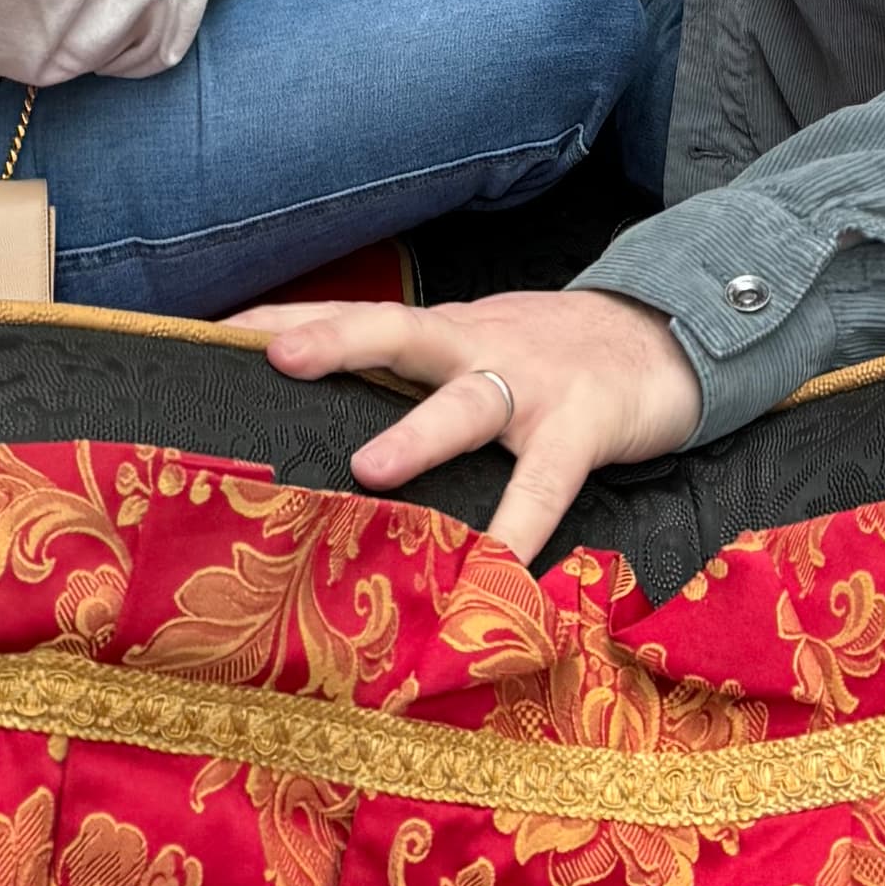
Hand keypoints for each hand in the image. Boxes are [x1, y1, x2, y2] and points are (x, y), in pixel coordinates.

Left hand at [228, 283, 699, 555]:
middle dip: (336, 339)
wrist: (670, 336)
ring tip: (369, 468)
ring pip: (467, 401)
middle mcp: (479, 344)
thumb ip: (418, 380)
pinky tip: (502, 571)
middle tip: (275, 357)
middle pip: (399, 330)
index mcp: (446, 332)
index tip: (214, 328)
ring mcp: (532, 382)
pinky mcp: (584, 424)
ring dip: (420, 432)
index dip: (289, 315)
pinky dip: (524, 525)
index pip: (358, 314)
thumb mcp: (480, 352)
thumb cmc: (554, 358)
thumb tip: (332, 435)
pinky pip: (547, 480)